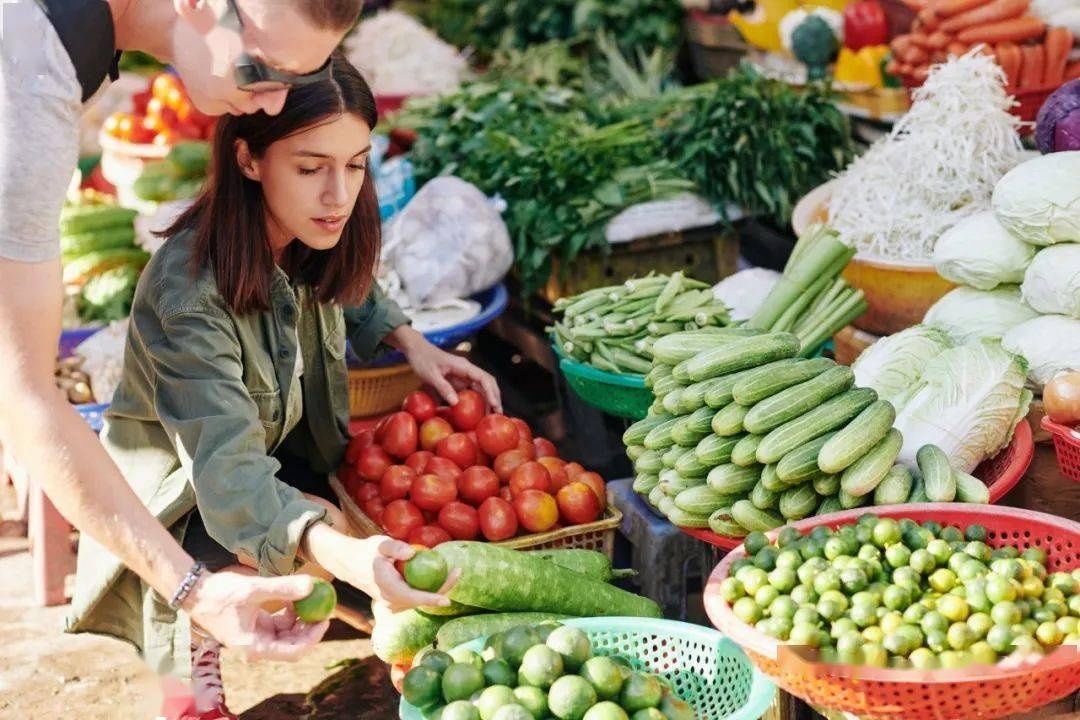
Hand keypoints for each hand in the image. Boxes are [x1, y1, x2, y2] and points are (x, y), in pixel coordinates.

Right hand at [183, 571, 328, 660]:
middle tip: (324, 608)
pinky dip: (289, 612)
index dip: (313, 637)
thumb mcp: (253, 589)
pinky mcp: (256, 626)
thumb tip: (312, 584)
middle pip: (293, 644)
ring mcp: (256, 637)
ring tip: (309, 599)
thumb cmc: (219, 593)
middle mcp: (256, 646)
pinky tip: (294, 597)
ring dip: (300, 619)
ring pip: (288, 633)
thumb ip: (283, 588)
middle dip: (310, 627)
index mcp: (254, 646)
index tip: (326, 619)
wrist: (195, 592)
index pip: (293, 651)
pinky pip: (279, 624)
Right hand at [307, 530, 458, 612]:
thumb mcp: (379, 544)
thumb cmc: (367, 551)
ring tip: (454, 572)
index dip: (431, 599)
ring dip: (437, 589)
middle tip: (459, 571)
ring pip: (419, 600)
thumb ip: (395, 547)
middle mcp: (390, 601)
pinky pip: (414, 598)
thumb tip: (413, 552)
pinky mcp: (394, 602)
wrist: (350, 564)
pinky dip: (428, 589)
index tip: (447, 600)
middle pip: (421, 600)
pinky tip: (441, 575)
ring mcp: (392, 604)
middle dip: (443, 590)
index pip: (413, 598)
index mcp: (387, 587)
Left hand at [389, 326, 501, 411]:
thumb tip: (456, 403)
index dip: (491, 392)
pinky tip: (477, 413)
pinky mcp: (459, 382)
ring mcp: (464, 376)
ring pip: (481, 389)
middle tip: (498, 415)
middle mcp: (467, 371)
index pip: (484, 378)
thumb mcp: (430, 374)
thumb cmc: (422, 359)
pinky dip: (477, 402)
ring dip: (487, 401)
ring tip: (490, 417)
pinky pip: (471, 392)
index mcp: (464, 366)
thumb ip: (443, 387)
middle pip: (487, 384)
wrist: (417, 350)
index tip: (494, 405)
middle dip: (494, 398)